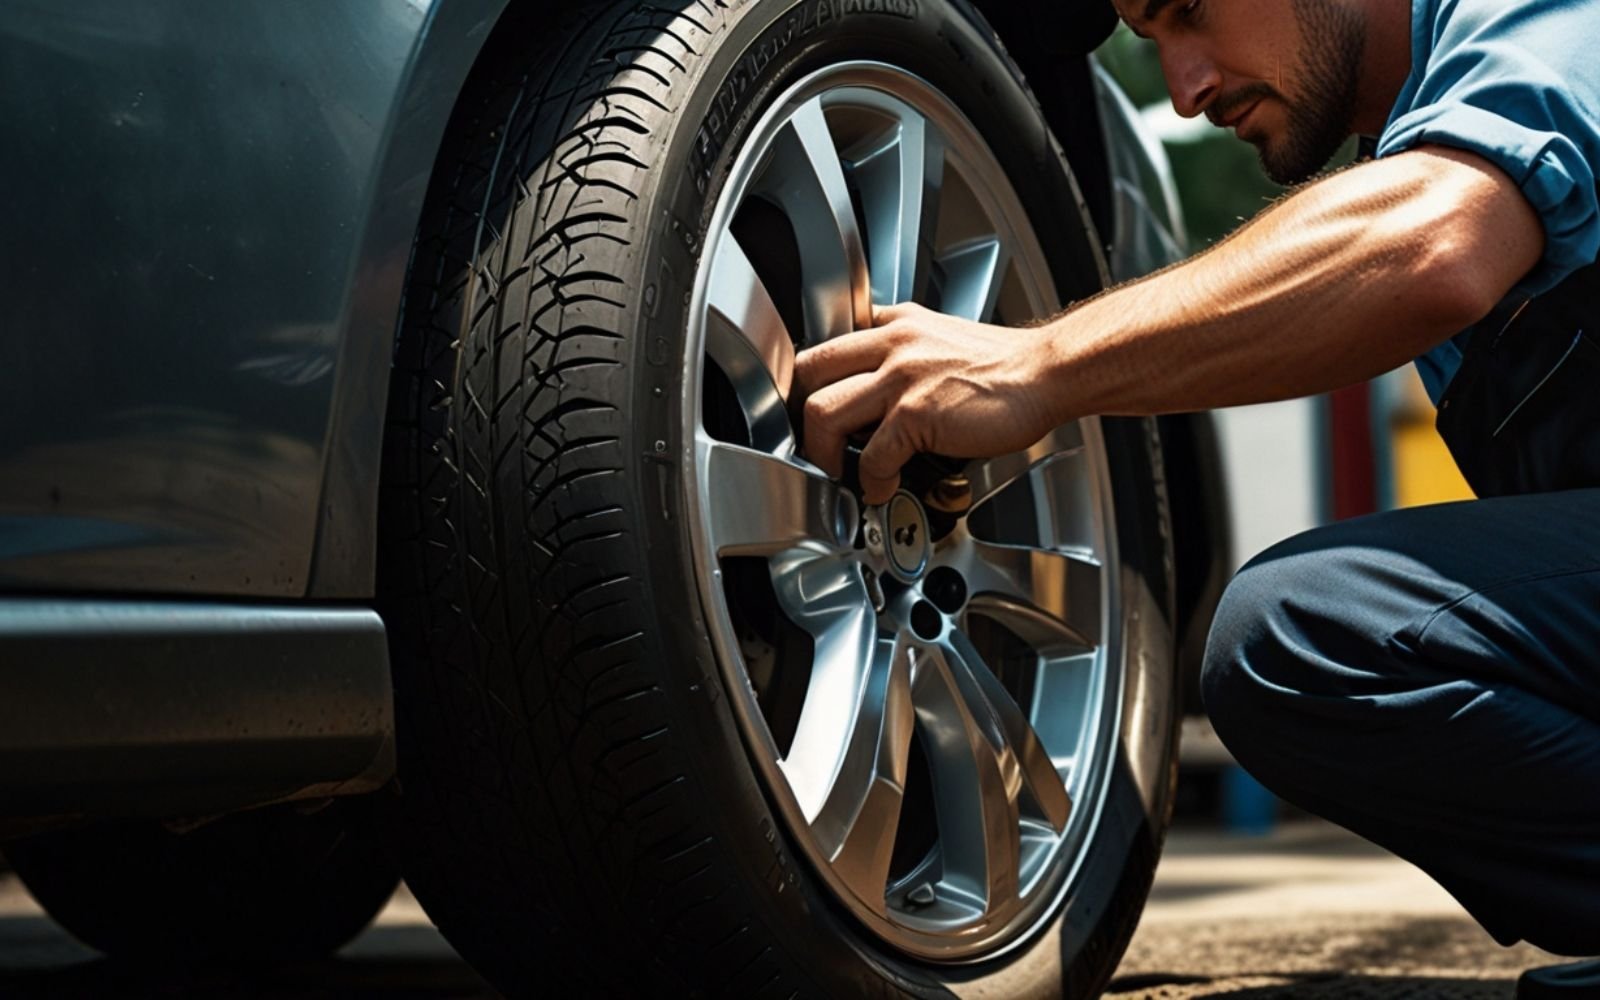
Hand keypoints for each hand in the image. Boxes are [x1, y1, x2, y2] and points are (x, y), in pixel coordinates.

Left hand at [793, 302, 1060, 504]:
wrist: (1047, 373)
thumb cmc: (1005, 367)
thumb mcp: (942, 336)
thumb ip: (905, 350)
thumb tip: (878, 390)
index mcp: (895, 323)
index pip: (828, 343)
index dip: (811, 382)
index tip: (813, 410)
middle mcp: (891, 342)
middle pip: (809, 371)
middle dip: (802, 415)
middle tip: (814, 443)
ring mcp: (901, 377)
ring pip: (823, 412)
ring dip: (822, 452)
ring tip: (839, 470)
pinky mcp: (916, 412)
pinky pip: (872, 455)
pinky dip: (873, 481)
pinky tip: (884, 488)